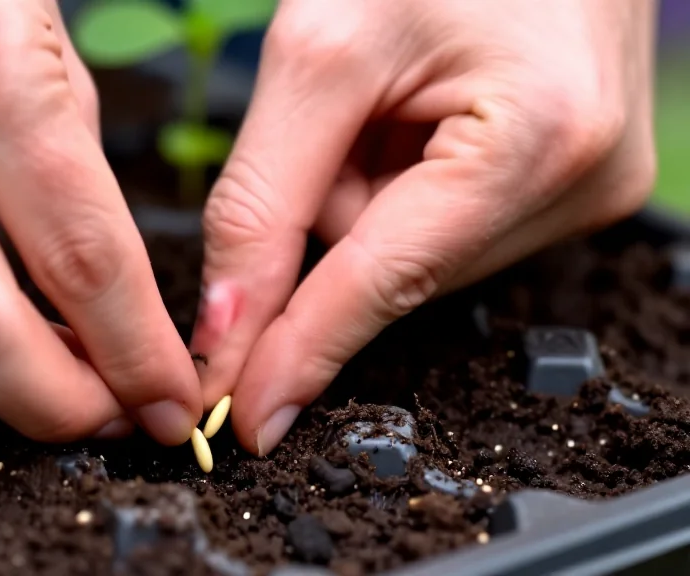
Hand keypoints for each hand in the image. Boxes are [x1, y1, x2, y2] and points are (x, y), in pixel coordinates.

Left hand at [191, 0, 657, 455]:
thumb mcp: (322, 48)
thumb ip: (264, 196)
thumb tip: (229, 324)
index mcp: (536, 140)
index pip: (385, 281)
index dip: (301, 350)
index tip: (241, 418)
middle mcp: (581, 182)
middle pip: (394, 266)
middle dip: (334, 208)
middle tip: (347, 114)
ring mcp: (584, 186)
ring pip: (412, 248)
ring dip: (368, 187)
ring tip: (394, 97)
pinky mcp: (566, 182)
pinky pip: (442, 222)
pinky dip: (400, 180)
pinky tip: (417, 114)